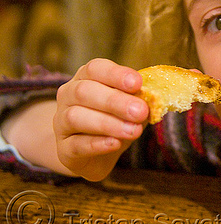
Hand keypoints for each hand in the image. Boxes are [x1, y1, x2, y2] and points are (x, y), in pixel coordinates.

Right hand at [53, 58, 148, 180]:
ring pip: (76, 117)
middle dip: (115, 101)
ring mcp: (61, 122)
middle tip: (140, 111)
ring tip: (134, 130)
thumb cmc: (116, 120)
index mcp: (85, 78)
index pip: (95, 69)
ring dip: (108, 123)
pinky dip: (97, 144)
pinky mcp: (63, 149)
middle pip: (84, 91)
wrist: (95, 154)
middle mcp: (68, 96)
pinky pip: (75, 144)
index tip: (137, 83)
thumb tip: (155, 98)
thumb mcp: (130, 106)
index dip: (116, 74)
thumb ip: (139, 99)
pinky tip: (115, 143)